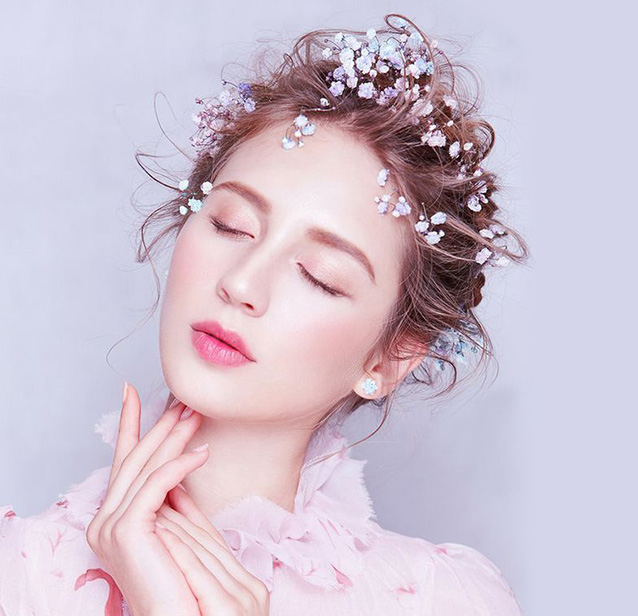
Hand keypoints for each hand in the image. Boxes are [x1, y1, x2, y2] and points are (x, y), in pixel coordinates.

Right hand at [85, 383, 209, 615]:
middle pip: (137, 460)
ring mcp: (110, 525)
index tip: (134, 392)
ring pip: (147, 468)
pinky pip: (157, 486)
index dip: (129, 424)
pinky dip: (180, 466)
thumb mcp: (175, 525)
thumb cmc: (184, 577)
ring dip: (174, 438)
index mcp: (113, 517)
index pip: (125, 461)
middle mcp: (104, 519)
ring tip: (196, 414)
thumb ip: (173, 495)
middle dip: (160, 426)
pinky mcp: (125, 531)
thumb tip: (184, 459)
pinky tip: (202, 453)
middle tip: (183, 399)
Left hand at [154, 487, 270, 614]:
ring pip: (203, 554)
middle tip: (156, 490)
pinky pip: (198, 575)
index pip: (217, 544)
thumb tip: (188, 548)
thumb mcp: (218, 608)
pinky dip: (178, 552)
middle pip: (209, 544)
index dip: (193, 516)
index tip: (174, 493)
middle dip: (180, 517)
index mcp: (252, 588)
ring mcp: (243, 599)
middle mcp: (252, 589)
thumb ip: (207, 581)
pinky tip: (160, 535)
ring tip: (153, 506)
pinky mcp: (227, 610)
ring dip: (175, 529)